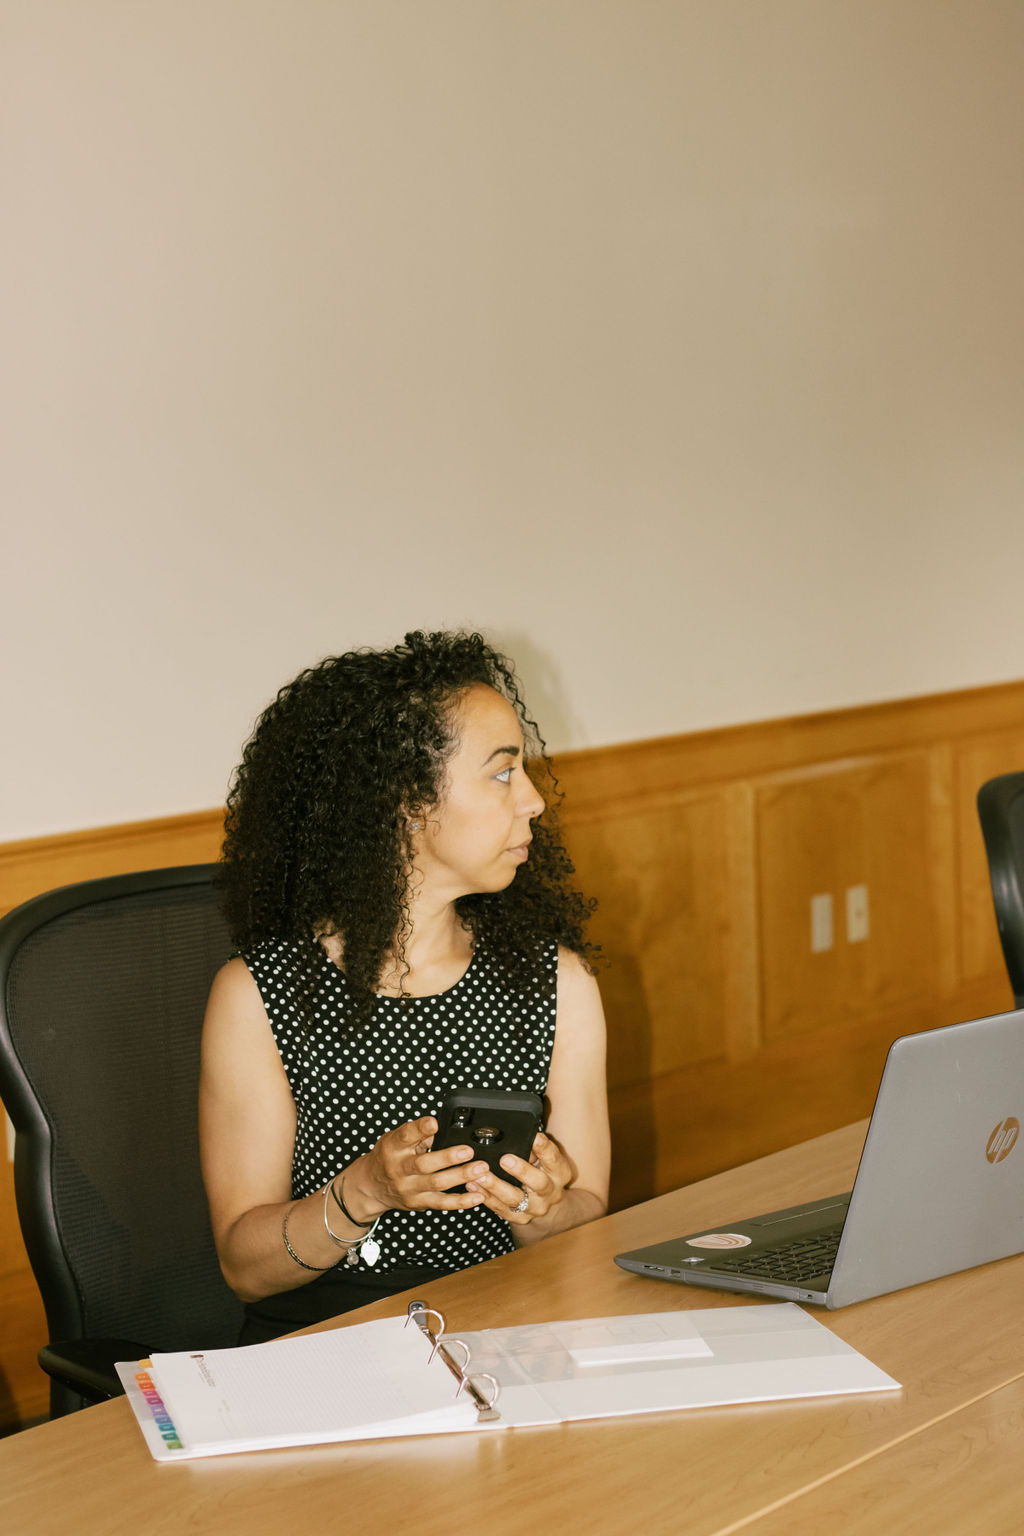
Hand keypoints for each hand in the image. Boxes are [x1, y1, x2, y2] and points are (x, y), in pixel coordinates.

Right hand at [347, 1116, 490, 1218]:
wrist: (371, 1186)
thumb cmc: (389, 1156)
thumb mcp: (396, 1138)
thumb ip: (417, 1132)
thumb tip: (442, 1126)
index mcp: (394, 1147)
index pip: (406, 1136)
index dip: (420, 1129)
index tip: (434, 1123)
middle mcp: (399, 1168)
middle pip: (424, 1164)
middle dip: (448, 1157)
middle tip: (468, 1151)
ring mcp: (409, 1188)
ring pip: (436, 1184)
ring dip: (461, 1176)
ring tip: (481, 1169)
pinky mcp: (418, 1203)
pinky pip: (442, 1204)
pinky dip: (461, 1201)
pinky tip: (478, 1195)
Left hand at [463, 1131, 573, 1227]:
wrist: (548, 1204)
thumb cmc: (543, 1173)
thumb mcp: (545, 1160)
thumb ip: (533, 1149)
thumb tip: (516, 1135)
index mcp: (560, 1172)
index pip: (553, 1158)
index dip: (543, 1147)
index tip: (534, 1136)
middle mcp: (550, 1192)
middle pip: (538, 1182)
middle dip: (521, 1170)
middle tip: (504, 1159)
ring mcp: (535, 1208)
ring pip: (515, 1199)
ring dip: (495, 1186)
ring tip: (479, 1175)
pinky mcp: (520, 1218)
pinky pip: (501, 1209)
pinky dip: (486, 1198)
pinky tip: (473, 1187)